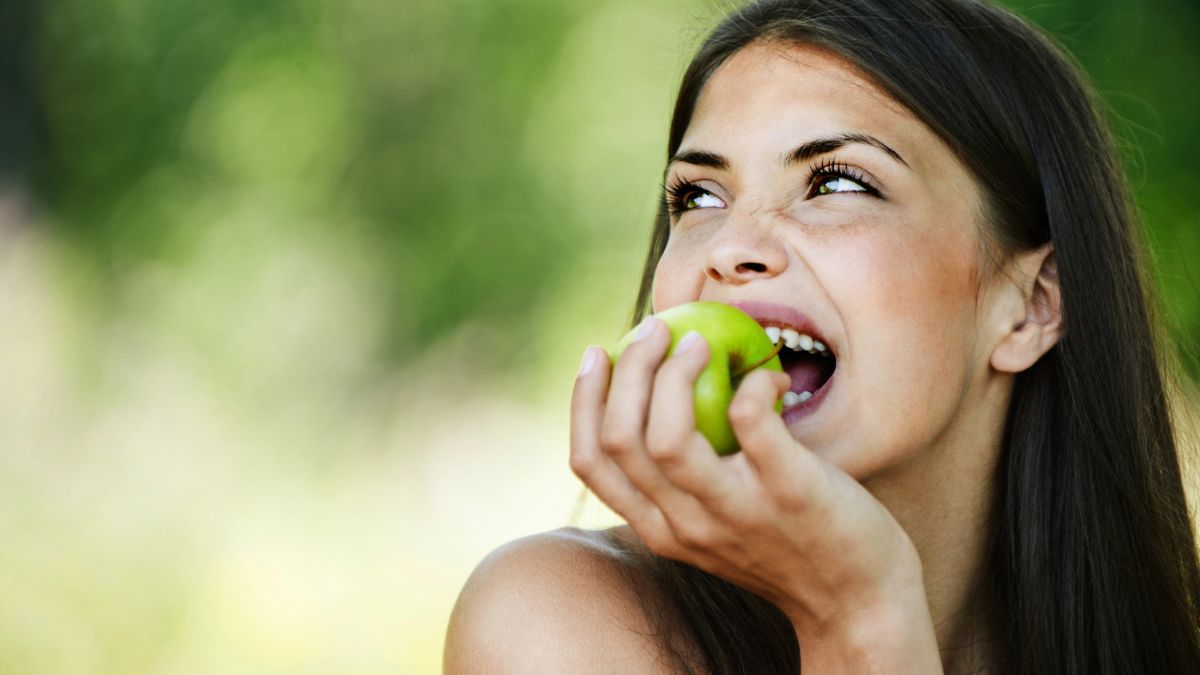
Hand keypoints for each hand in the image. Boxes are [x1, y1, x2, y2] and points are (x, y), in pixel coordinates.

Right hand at [570, 317, 942, 671]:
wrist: (860, 605)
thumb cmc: (787, 549)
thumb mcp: (714, 527)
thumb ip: (682, 484)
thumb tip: (658, 398)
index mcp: (658, 529)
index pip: (588, 461)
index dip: (583, 400)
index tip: (598, 354)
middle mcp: (684, 525)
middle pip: (619, 439)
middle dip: (626, 370)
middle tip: (655, 330)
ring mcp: (734, 511)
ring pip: (666, 438)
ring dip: (673, 374)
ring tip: (699, 342)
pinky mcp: (787, 491)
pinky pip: (750, 420)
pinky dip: (752, 384)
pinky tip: (770, 378)